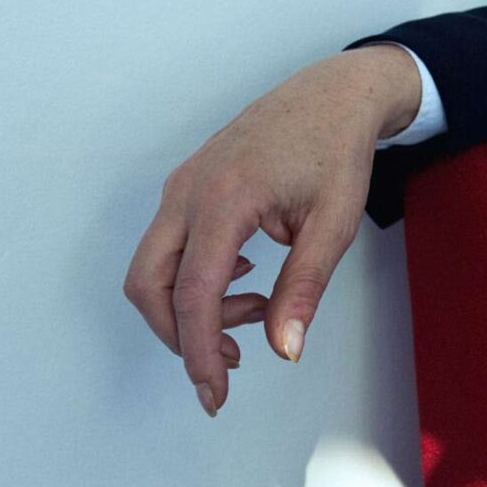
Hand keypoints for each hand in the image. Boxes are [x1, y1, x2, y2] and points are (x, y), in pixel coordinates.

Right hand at [123, 50, 395, 416]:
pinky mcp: (188, 184)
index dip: (198, 351)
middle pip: (149, 284)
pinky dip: (194, 276)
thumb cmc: (337, 149)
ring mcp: (182, 184)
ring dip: (191, 305)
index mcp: (224, 199)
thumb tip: (283, 349)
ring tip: (255, 309)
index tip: (215, 394)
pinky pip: (170, 244)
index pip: (193, 294)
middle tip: (230, 359)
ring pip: (154, 266)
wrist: (334, 92)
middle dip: (180, 335)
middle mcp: (189, 191)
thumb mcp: (335, 221)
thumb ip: (304, 287)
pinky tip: (244, 279)